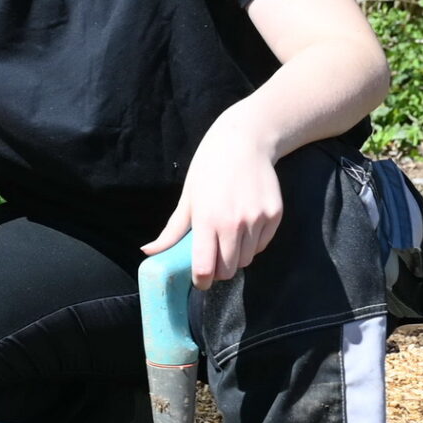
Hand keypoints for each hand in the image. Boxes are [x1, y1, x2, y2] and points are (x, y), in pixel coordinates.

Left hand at [144, 108, 285, 286]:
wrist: (244, 143)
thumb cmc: (208, 170)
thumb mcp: (187, 199)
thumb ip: (172, 231)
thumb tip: (147, 252)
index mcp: (207, 220)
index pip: (205, 268)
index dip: (201, 280)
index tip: (199, 280)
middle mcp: (234, 223)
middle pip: (229, 270)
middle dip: (219, 271)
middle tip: (213, 260)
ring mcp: (257, 220)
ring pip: (248, 260)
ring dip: (237, 257)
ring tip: (228, 238)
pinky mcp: (274, 216)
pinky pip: (262, 245)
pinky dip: (253, 244)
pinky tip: (244, 227)